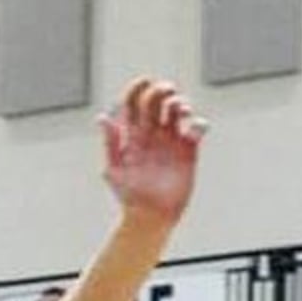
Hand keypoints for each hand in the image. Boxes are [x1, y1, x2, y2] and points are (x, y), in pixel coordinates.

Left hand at [100, 78, 205, 229]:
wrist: (149, 217)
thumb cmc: (128, 196)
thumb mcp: (115, 169)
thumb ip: (110, 143)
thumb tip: (102, 117)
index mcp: (133, 134)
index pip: (134, 102)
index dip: (138, 88)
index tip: (144, 82)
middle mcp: (152, 133)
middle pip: (158, 100)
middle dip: (163, 89)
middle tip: (166, 91)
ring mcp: (171, 140)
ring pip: (178, 109)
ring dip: (181, 102)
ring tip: (181, 111)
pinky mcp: (188, 150)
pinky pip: (197, 129)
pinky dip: (199, 123)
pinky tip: (195, 129)